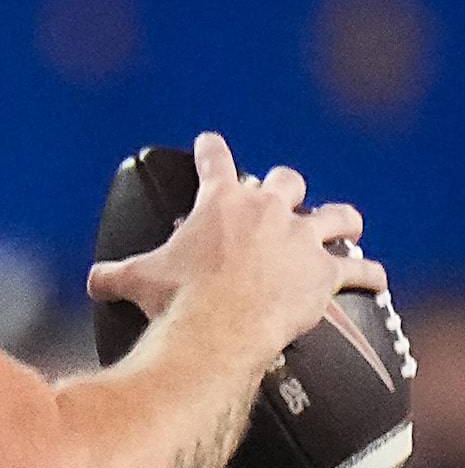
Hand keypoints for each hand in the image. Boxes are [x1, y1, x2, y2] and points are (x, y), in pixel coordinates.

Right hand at [87, 131, 385, 356]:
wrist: (220, 326)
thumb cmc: (179, 298)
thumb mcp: (135, 281)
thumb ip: (113, 275)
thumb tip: (92, 281)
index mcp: (220, 203)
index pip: (215, 160)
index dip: (210, 148)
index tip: (209, 141)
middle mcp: (268, 211)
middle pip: (286, 181)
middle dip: (283, 185)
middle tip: (280, 192)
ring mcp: (301, 239)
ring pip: (335, 216)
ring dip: (339, 219)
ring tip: (344, 222)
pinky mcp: (326, 273)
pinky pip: (359, 270)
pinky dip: (368, 274)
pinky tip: (375, 278)